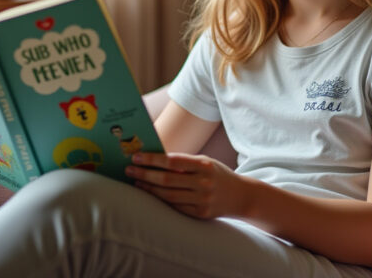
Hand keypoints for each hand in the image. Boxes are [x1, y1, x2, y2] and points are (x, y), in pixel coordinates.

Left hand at [126, 152, 247, 218]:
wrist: (242, 196)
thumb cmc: (217, 174)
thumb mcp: (205, 163)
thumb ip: (183, 162)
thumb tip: (154, 159)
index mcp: (204, 165)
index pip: (172, 161)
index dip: (152, 159)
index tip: (136, 157)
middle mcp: (204, 183)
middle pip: (167, 179)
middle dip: (145, 174)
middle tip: (129, 170)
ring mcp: (202, 200)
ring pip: (168, 196)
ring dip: (149, 189)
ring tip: (136, 183)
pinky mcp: (201, 214)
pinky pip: (176, 207)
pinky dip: (161, 201)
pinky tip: (150, 195)